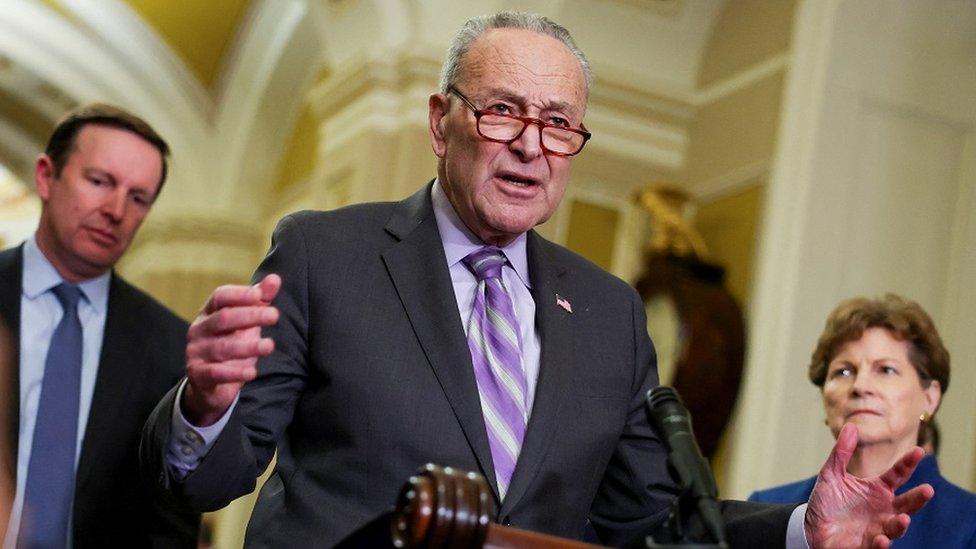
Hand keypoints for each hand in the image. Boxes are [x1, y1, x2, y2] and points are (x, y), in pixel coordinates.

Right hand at [182, 274, 280, 426]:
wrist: (210, 381)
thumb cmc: (232, 341)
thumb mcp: (246, 320)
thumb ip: (260, 300)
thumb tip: (274, 278)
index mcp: (209, 311)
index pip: (220, 296)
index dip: (240, 294)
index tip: (260, 295)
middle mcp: (199, 329)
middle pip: (224, 318)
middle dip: (250, 316)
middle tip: (274, 315)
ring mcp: (196, 352)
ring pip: (223, 347)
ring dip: (248, 346)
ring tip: (269, 345)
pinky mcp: (198, 374)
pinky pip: (217, 373)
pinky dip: (235, 372)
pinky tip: (252, 372)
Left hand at [804, 423, 933, 548]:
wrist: (812, 527)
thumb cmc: (826, 502)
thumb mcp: (831, 474)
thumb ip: (841, 453)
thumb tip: (851, 426)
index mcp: (877, 490)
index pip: (898, 474)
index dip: (908, 463)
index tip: (919, 451)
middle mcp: (883, 509)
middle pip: (906, 504)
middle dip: (918, 498)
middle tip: (928, 490)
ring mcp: (877, 528)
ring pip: (896, 527)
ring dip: (900, 525)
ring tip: (903, 518)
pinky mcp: (867, 544)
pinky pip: (877, 546)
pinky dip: (881, 544)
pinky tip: (881, 539)